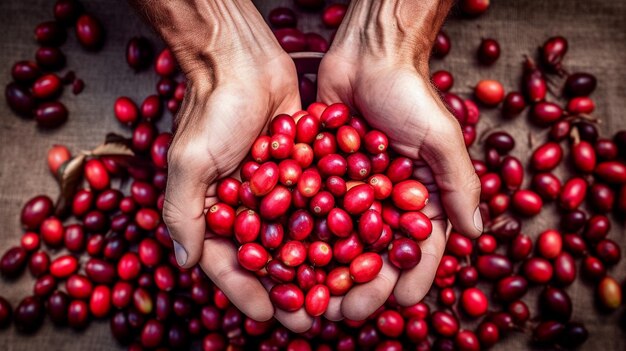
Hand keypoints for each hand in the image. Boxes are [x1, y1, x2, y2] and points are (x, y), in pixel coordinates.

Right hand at [133, 0, 312, 331]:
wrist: (243, 59)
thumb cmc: (211, 108)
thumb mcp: (190, 162)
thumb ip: (184, 214)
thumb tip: (181, 265)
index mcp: (216, 213)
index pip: (232, 264)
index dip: (250, 293)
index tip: (272, 318)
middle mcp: (249, 207)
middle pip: (272, 259)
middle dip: (293, 289)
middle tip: (316, 317)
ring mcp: (279, 191)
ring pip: (302, 238)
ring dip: (321, 265)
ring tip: (344, 290)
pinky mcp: (305, 171)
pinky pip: (322, 204)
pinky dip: (339, 225)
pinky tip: (362, 245)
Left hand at [316, 0, 481, 320]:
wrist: (366, 56)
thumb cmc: (410, 93)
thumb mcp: (441, 137)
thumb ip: (459, 183)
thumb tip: (476, 231)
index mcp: (419, 199)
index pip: (418, 248)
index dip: (411, 277)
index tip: (400, 302)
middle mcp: (384, 203)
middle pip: (374, 255)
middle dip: (361, 285)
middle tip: (344, 312)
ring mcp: (351, 193)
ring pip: (338, 243)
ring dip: (326, 272)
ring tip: (312, 298)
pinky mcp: (320, 178)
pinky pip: (309, 212)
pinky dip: (298, 236)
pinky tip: (283, 259)